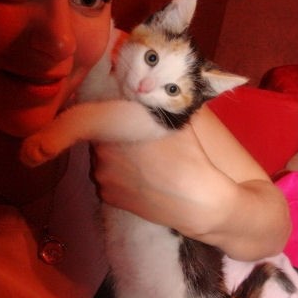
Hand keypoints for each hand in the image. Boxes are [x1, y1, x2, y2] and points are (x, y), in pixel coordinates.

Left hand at [92, 105, 290, 260]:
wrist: (196, 201)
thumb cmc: (188, 157)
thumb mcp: (175, 121)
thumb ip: (155, 107)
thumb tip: (149, 95)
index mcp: (114, 130)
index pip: (102, 117)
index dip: (114, 118)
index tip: (126, 121)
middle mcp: (100, 154)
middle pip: (101, 139)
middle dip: (115, 139)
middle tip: (136, 142)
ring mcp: (103, 178)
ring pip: (103, 161)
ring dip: (115, 159)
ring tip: (140, 163)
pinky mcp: (108, 198)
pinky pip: (106, 181)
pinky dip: (117, 179)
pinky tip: (138, 179)